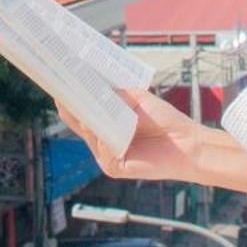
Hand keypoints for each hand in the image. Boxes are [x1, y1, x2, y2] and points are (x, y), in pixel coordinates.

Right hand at [53, 89, 218, 184]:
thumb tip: (90, 80)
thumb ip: (114, 94)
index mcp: (105, 124)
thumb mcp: (136, 100)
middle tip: (62, 86)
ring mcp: (106, 155)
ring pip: (90, 135)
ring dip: (87, 120)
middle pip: (79, 122)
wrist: (187, 142)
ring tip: (82, 101)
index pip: (80, 111)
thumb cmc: (163, 119)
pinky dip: (106, 141)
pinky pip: (104, 151)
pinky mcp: (114, 167)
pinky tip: (109, 132)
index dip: (69, 97)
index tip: (60, 79)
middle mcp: (101, 140)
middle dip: (71, 104)